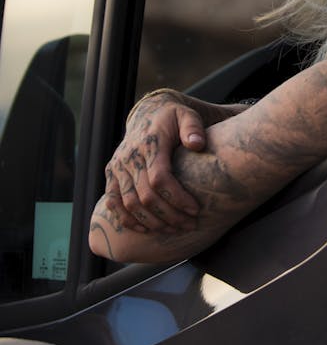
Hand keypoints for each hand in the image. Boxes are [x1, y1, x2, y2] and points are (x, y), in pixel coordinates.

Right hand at [103, 90, 206, 232]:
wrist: (149, 114)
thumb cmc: (173, 118)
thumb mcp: (187, 115)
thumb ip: (193, 127)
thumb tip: (196, 143)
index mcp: (149, 143)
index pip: (159, 178)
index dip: (177, 198)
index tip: (195, 209)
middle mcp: (129, 156)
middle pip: (145, 196)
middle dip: (169, 215)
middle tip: (189, 225)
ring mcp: (117, 167)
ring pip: (129, 204)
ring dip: (151, 222)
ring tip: (173, 230)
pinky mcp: (111, 174)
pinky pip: (114, 203)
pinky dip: (128, 220)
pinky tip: (146, 229)